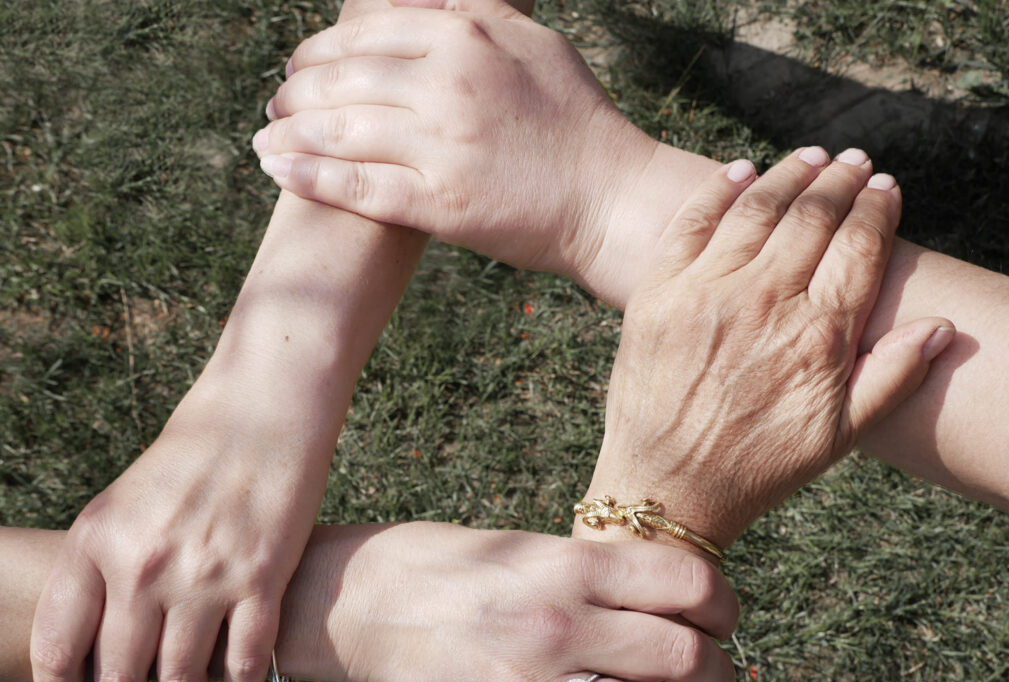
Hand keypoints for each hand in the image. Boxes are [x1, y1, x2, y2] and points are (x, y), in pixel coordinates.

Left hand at [29, 368, 331, 681]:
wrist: (261, 410)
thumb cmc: (192, 454)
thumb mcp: (123, 501)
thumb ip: (103, 565)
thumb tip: (99, 640)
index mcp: (98, 540)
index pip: (58, 648)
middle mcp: (145, 564)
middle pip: (120, 676)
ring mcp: (206, 574)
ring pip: (182, 679)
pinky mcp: (262, 577)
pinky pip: (245, 663)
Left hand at [251, 1, 657, 291]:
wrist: (612, 198)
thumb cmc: (578, 122)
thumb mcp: (533, 43)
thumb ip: (473, 15)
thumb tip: (420, 2)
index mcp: (467, 38)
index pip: (366, 34)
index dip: (320, 49)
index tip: (300, 66)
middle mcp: (448, 85)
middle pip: (343, 79)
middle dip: (296, 92)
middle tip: (277, 106)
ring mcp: (442, 146)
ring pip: (341, 131)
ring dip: (291, 133)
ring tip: (267, 139)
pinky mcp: (441, 205)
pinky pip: (358, 186)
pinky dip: (311, 176)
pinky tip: (280, 170)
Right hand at [286, 522, 738, 681]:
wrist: (357, 601)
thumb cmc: (443, 563)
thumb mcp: (522, 546)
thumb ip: (592, 573)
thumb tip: (664, 601)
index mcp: (565, 564)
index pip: (684, 582)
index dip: (723, 602)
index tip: (722, 616)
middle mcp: (558, 622)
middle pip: (679, 653)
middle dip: (717, 669)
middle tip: (720, 673)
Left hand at [583, 148, 955, 544]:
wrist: (666, 488)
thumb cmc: (757, 468)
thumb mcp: (840, 437)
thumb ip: (893, 377)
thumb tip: (942, 327)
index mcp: (817, 336)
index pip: (859, 247)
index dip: (877, 209)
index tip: (886, 188)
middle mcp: (763, 303)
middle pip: (811, 217)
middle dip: (839, 181)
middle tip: (852, 163)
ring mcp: (705, 294)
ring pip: (755, 209)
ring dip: (788, 175)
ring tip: (810, 159)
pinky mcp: (657, 296)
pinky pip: (689, 224)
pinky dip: (717, 191)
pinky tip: (740, 172)